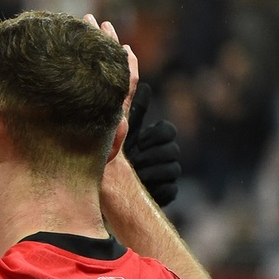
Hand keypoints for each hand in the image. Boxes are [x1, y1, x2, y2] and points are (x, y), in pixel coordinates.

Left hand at [122, 81, 180, 207]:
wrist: (106, 188)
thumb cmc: (112, 156)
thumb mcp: (120, 133)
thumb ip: (132, 111)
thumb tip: (143, 85)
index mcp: (156, 138)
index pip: (168, 131)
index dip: (155, 136)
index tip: (139, 142)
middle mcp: (167, 155)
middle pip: (173, 151)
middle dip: (152, 156)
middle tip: (134, 161)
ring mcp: (168, 174)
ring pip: (173, 170)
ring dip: (151, 172)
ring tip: (133, 175)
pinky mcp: (167, 193)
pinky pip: (171, 190)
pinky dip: (157, 189)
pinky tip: (141, 188)